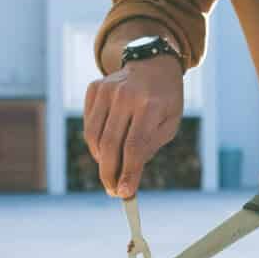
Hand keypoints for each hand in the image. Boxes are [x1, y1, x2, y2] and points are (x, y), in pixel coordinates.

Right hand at [83, 54, 184, 196]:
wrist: (153, 64)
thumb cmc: (165, 100)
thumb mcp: (169, 123)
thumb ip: (149, 148)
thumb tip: (127, 177)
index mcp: (150, 105)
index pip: (134, 146)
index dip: (128, 172)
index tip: (124, 193)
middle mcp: (125, 95)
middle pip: (110, 144)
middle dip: (110, 173)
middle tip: (113, 191)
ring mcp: (107, 90)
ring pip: (94, 136)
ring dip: (101, 160)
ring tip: (112, 170)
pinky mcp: (95, 88)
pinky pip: (89, 124)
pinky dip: (95, 142)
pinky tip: (107, 148)